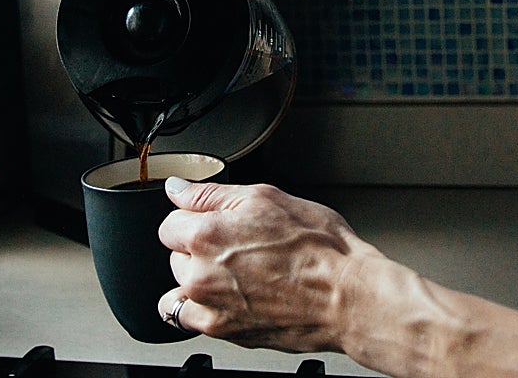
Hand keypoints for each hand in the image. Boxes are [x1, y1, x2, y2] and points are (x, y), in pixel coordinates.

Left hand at [156, 178, 385, 352]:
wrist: (346, 297)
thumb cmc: (318, 248)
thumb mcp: (266, 198)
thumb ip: (211, 194)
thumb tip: (176, 188)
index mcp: (207, 233)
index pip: (171, 219)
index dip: (196, 216)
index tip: (217, 222)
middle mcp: (200, 272)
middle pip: (175, 252)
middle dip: (198, 245)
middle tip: (237, 245)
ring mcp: (208, 304)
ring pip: (179, 282)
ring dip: (197, 275)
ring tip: (234, 272)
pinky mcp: (219, 329)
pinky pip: (182, 316)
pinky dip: (194, 306)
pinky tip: (219, 296)